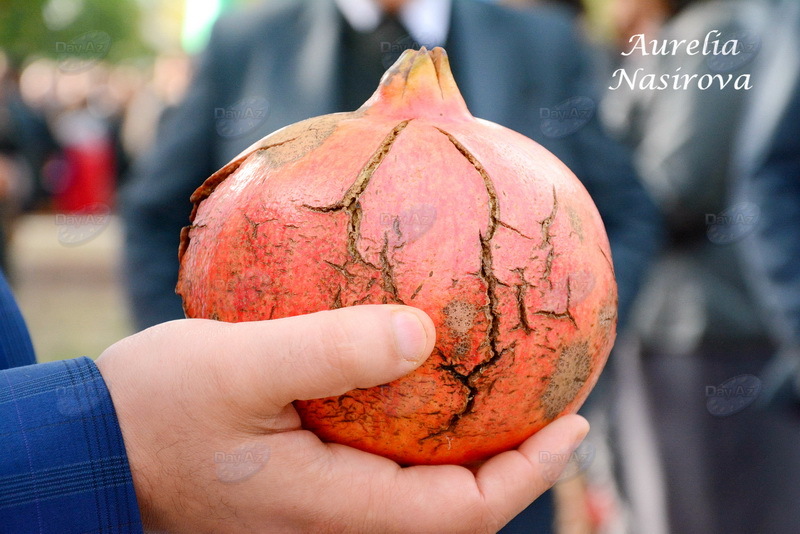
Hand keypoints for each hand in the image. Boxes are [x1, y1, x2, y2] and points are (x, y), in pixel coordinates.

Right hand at [96, 305, 588, 532]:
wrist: (87, 449)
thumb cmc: (152, 409)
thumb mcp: (240, 364)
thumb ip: (334, 350)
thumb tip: (425, 332)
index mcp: (330, 509)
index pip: (462, 513)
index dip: (529, 473)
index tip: (575, 425)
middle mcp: (331, 525)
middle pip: (451, 515)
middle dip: (512, 468)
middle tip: (549, 410)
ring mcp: (313, 514)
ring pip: (416, 501)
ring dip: (466, 456)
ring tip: (500, 402)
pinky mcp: (295, 493)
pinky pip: (377, 477)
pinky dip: (415, 444)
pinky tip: (415, 395)